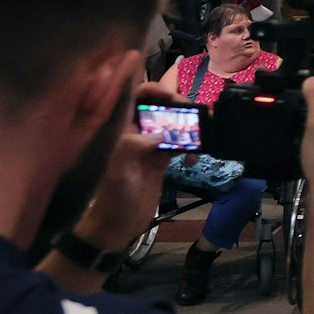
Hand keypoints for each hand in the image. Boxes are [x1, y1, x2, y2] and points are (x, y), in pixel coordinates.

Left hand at [73, 83, 181, 249]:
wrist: (118, 224)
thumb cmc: (113, 197)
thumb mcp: (118, 171)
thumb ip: (132, 146)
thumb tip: (160, 133)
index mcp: (121, 130)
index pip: (133, 98)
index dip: (152, 90)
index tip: (170, 97)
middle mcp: (136, 133)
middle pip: (159, 107)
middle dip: (178, 106)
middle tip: (194, 116)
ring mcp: (150, 145)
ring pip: (173, 123)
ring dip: (189, 126)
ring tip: (200, 136)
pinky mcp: (161, 159)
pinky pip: (179, 144)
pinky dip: (191, 147)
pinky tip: (193, 159)